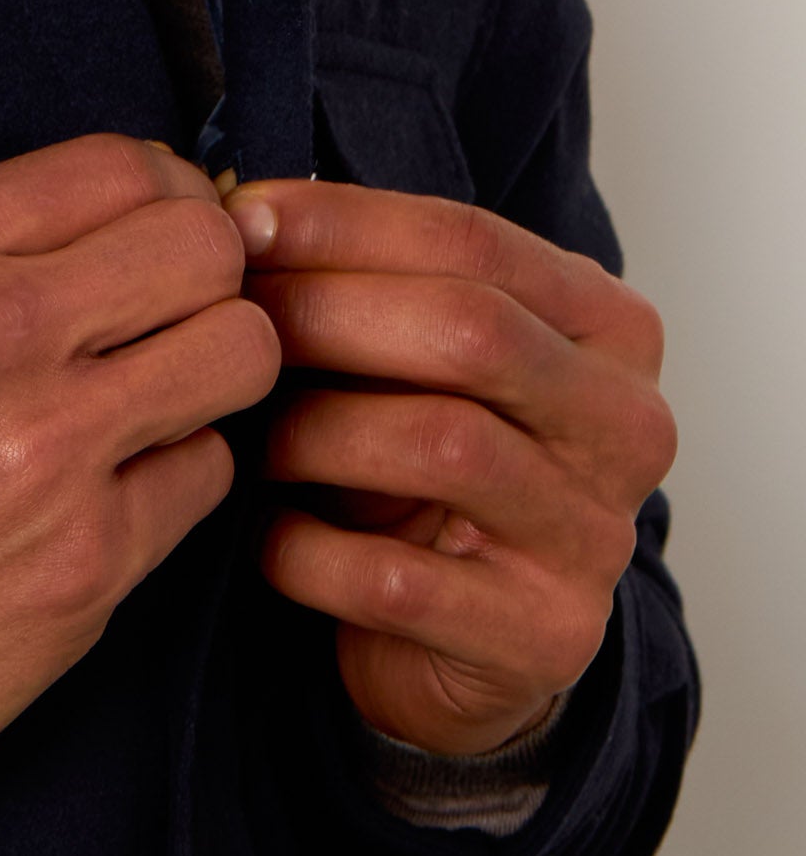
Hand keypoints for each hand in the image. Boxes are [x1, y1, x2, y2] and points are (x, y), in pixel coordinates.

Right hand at [0, 136, 279, 833]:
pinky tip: (113, 492)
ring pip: (239, 351)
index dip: (166, 196)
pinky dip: (175, 477)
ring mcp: (46, 446)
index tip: (159, 232)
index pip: (121, 164)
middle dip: (208, 276)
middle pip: (203, 244)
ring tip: (159, 398)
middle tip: (173, 316)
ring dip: (213, 371)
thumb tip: (104, 225)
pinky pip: (207, 472)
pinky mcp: (89, 558)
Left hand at [231, 182, 676, 754]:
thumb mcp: (416, 356)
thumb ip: (365, 279)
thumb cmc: (422, 463)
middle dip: (326, 313)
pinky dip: (306, 550)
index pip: (474, 240)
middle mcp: (625, 424)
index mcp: (607, 327)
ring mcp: (594, 536)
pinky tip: (269, 537)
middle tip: (230, 321)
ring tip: (253, 437)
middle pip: (469, 331)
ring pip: (439, 445)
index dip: (344, 222)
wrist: (465, 642)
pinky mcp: (540, 637)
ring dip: (313, 432)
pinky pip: (394, 580)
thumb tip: (241, 212)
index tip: (239, 220)